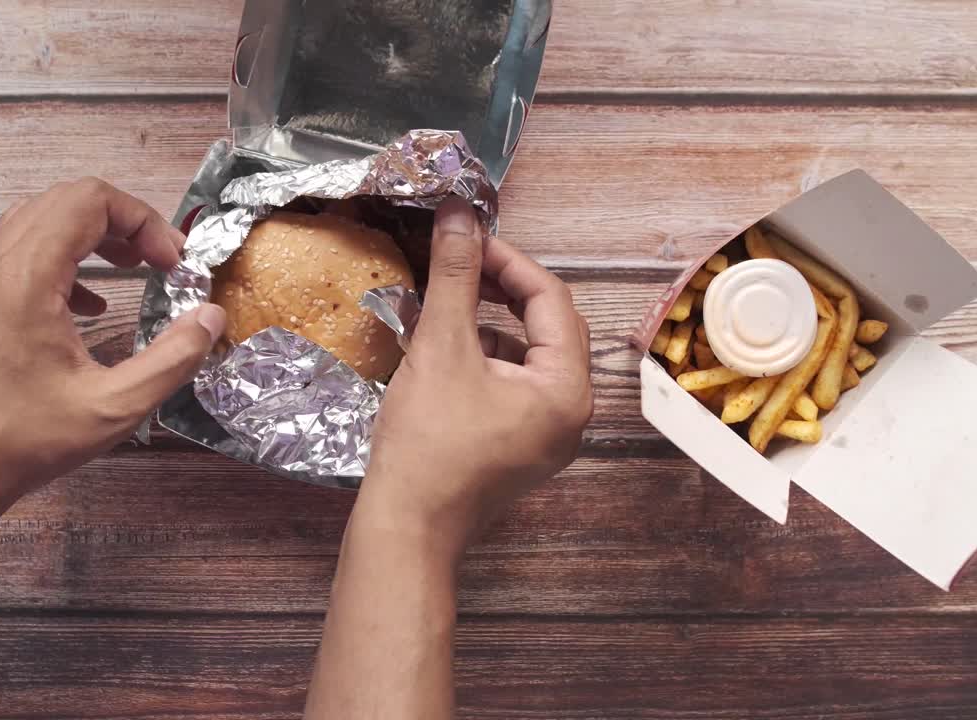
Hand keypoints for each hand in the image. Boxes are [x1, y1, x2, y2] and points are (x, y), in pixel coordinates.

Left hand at [0, 177, 226, 497]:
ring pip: (40, 217)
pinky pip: (19, 247)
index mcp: (26, 276)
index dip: (143, 221)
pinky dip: (62, 255)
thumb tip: (210, 317)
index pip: (90, 200)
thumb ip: (172, 359)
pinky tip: (87, 303)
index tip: (171, 263)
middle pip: (66, 199)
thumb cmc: (19, 441)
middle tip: (159, 262)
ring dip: (92, 234)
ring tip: (131, 270)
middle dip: (123, 222)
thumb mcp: (113, 408)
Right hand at [357, 198, 592, 554]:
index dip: (508, 260)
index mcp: (566, 388)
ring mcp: (547, 434)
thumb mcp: (441, 348)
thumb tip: (459, 214)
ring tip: (445, 302)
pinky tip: (443, 348)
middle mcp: (570, 412)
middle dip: (502, 289)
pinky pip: (511, 385)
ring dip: (489, 323)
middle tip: (459, 263)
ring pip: (527, 355)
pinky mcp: (520, 447)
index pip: (550, 299)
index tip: (466, 237)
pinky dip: (482, 359)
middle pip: (546, 326)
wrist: (406, 528)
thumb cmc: (427, 443)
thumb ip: (455, 276)